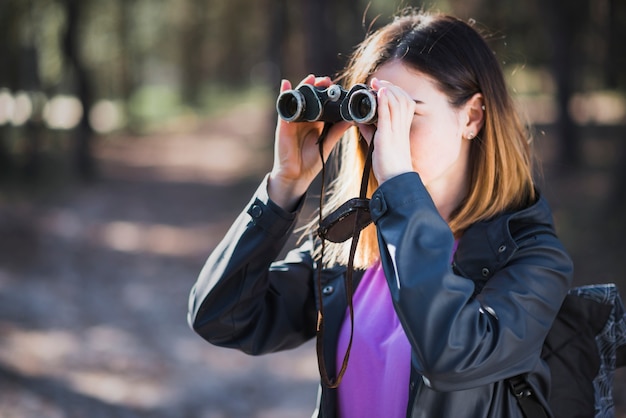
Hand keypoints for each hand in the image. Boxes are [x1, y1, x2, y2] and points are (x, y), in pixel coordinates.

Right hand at [268, 75, 349, 210]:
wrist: (297, 175)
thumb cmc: (311, 161)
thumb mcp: (327, 143)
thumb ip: (337, 131)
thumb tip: (351, 120)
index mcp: (316, 122)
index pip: (322, 103)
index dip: (328, 93)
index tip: (337, 86)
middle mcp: (305, 119)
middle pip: (310, 97)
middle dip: (317, 86)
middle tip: (327, 81)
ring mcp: (294, 120)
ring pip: (298, 99)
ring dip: (303, 87)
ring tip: (311, 79)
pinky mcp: (284, 125)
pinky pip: (284, 107)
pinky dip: (284, 95)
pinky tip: (286, 84)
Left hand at [357, 78, 414, 184]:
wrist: (395, 180)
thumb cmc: (389, 164)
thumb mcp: (378, 143)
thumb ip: (370, 130)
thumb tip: (359, 119)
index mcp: (402, 128)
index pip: (405, 102)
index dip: (394, 91)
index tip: (381, 86)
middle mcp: (401, 127)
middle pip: (402, 98)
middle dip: (390, 86)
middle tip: (376, 81)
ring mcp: (396, 131)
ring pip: (396, 102)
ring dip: (386, 90)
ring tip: (375, 83)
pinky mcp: (387, 136)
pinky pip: (387, 114)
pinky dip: (384, 100)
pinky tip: (379, 92)